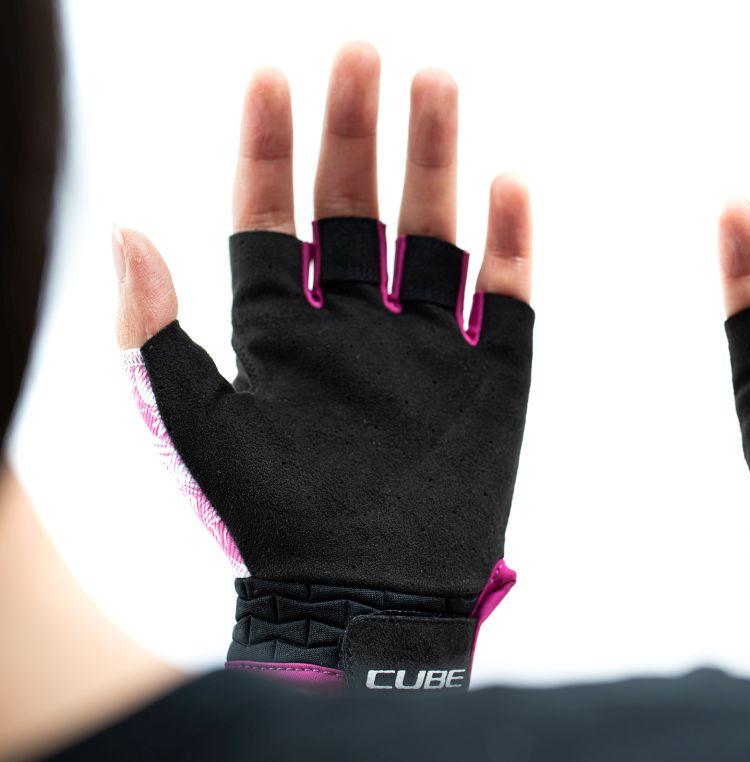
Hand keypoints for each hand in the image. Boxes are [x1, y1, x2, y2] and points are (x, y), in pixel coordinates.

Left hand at [113, 43, 533, 689]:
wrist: (371, 604)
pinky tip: (508, 182)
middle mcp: (355, 326)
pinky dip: (510, 242)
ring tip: (437, 81)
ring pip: (433, 233)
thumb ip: (160, 337)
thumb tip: (126, 231)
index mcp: (282, 334)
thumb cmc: (274, 529)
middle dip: (357, 129)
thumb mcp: (198, 432)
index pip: (271, 218)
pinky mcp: (492, 377)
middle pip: (357, 207)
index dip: (267, 149)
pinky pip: (506, 296)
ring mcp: (427, 346)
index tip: (269, 73)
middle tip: (364, 49)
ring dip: (435, 161)